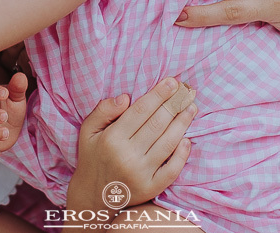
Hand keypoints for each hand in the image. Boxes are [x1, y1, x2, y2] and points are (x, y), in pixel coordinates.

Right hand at [65, 77, 195, 212]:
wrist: (92, 197)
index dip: (158, 94)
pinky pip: (172, 170)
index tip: (171, 82)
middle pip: (157, 124)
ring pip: (168, 143)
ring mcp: (141, 174)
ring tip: (191, 108)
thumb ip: (103, 110)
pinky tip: (187, 139)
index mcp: (112, 139)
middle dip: (174, 104)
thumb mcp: (88, 131)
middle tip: (186, 92)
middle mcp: (127, 156)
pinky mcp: (150, 188)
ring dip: (182, 123)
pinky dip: (182, 154)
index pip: (141, 111)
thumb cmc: (93, 157)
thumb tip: (125, 98)